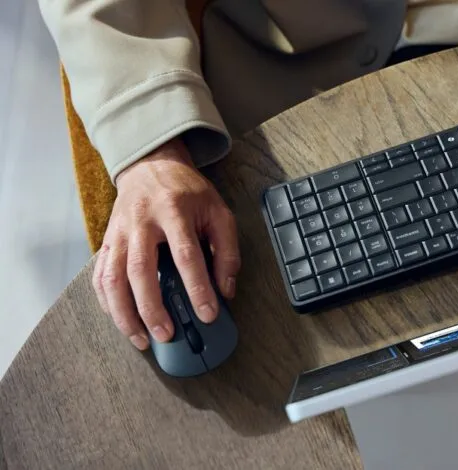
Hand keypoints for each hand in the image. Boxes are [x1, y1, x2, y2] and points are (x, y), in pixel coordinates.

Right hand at [92, 138, 240, 350]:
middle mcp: (141, 222)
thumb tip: (226, 291)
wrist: (151, 166)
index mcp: (174, 212)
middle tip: (166, 334)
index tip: (208, 314)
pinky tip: (120, 320)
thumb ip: (227, 251)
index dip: (198, 288)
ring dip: (124, 312)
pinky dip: (106, 302)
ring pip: (112, 277)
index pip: (187, 256)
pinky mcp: (107, 240)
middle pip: (141, 270)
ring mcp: (119, 231)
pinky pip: (99, 275)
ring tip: (140, 338)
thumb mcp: (219, 212)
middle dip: (152, 307)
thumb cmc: (189, 193)